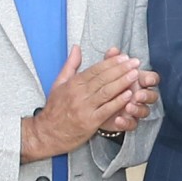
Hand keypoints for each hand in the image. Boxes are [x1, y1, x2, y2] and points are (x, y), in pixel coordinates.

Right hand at [20, 49, 148, 161]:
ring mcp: (85, 108)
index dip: (111, 62)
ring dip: (122, 82)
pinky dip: (118, 102)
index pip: (95, 69)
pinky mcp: (90, 122)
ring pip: (106, 92)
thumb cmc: (54, 109)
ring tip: (135, 74)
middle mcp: (79, 94)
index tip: (124, 56)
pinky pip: (107, 110)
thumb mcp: (58, 83)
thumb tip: (76, 47)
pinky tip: (129, 95)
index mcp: (73, 84)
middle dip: (121, 69)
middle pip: (103, 78)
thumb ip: (70, 65)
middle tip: (135, 62)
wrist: (46, 133)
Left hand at [98, 64, 160, 136]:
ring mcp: (136, 110)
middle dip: (147, 95)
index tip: (146, 79)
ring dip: (138, 109)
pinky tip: (118, 119)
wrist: (94, 105)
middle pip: (153, 96)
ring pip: (145, 111)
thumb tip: (113, 50)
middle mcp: (140, 96)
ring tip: (128, 107)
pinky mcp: (128, 122)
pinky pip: (132, 125)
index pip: (152, 79)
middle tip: (137, 95)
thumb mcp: (106, 72)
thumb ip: (111, 61)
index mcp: (138, 81)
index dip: (151, 79)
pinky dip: (126, 123)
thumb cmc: (106, 85)